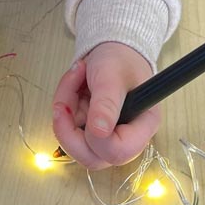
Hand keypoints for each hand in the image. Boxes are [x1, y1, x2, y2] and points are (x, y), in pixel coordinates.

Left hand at [52, 41, 159, 169]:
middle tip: (63, 102)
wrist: (113, 47)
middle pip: (92, 156)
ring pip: (73, 139)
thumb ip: (107, 103)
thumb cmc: (120, 58)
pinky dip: (65, 100)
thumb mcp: (112, 75)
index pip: (119, 151)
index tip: (87, 106)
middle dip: (69, 129)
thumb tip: (100, 132)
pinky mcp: (88, 127)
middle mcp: (125, 136)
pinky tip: (75, 79)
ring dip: (66, 105)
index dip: (96, 138)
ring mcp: (104, 134)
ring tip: (76, 74)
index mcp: (142, 126)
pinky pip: (67, 124)